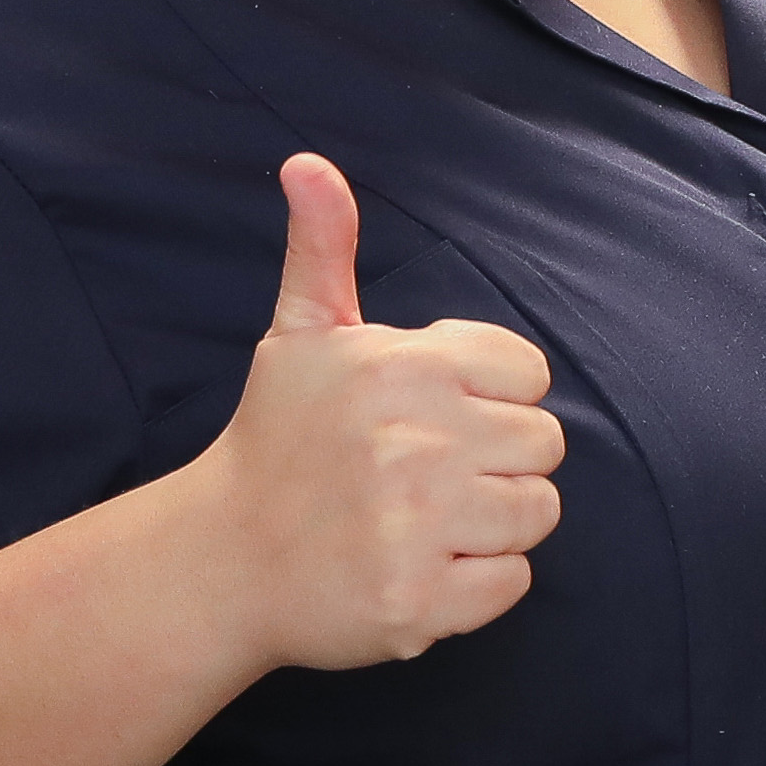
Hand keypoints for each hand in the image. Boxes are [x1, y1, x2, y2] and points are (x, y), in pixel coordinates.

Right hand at [215, 155, 562, 667]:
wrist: (220, 561)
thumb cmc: (275, 441)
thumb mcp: (299, 335)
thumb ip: (323, 248)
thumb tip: (308, 163)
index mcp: (400, 369)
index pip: (529, 374)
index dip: (491, 398)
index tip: (437, 418)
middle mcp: (413, 444)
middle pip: (545, 446)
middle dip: (496, 462)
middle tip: (426, 477)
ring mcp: (416, 528)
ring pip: (538, 514)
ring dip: (491, 525)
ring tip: (424, 522)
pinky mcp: (417, 603)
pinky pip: (512, 585)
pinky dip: (476, 587)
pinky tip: (419, 568)